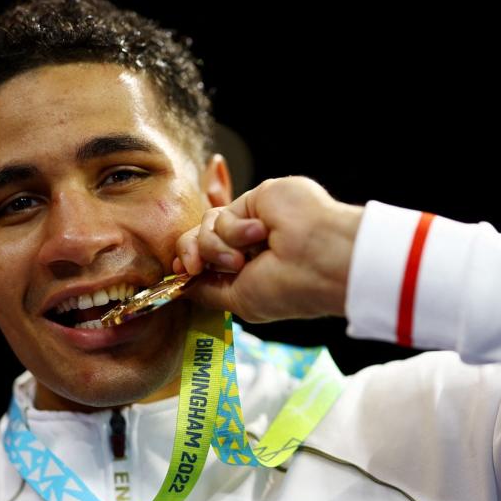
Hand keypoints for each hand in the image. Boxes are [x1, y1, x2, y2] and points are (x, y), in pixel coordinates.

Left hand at [173, 176, 363, 322]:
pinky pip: (221, 214)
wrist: (320, 261)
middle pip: (198, 239)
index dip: (188, 263)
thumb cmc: (288, 288)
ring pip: (206, 226)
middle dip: (192, 254)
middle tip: (196, 268)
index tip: (182, 273)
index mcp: (248, 270)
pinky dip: (234, 230)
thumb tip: (180, 283)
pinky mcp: (256, 199)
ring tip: (242, 259)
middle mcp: (248, 245)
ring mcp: (252, 220)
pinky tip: (261, 234)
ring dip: (215, 247)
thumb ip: (208, 291)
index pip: (205, 260)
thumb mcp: (240, 300)